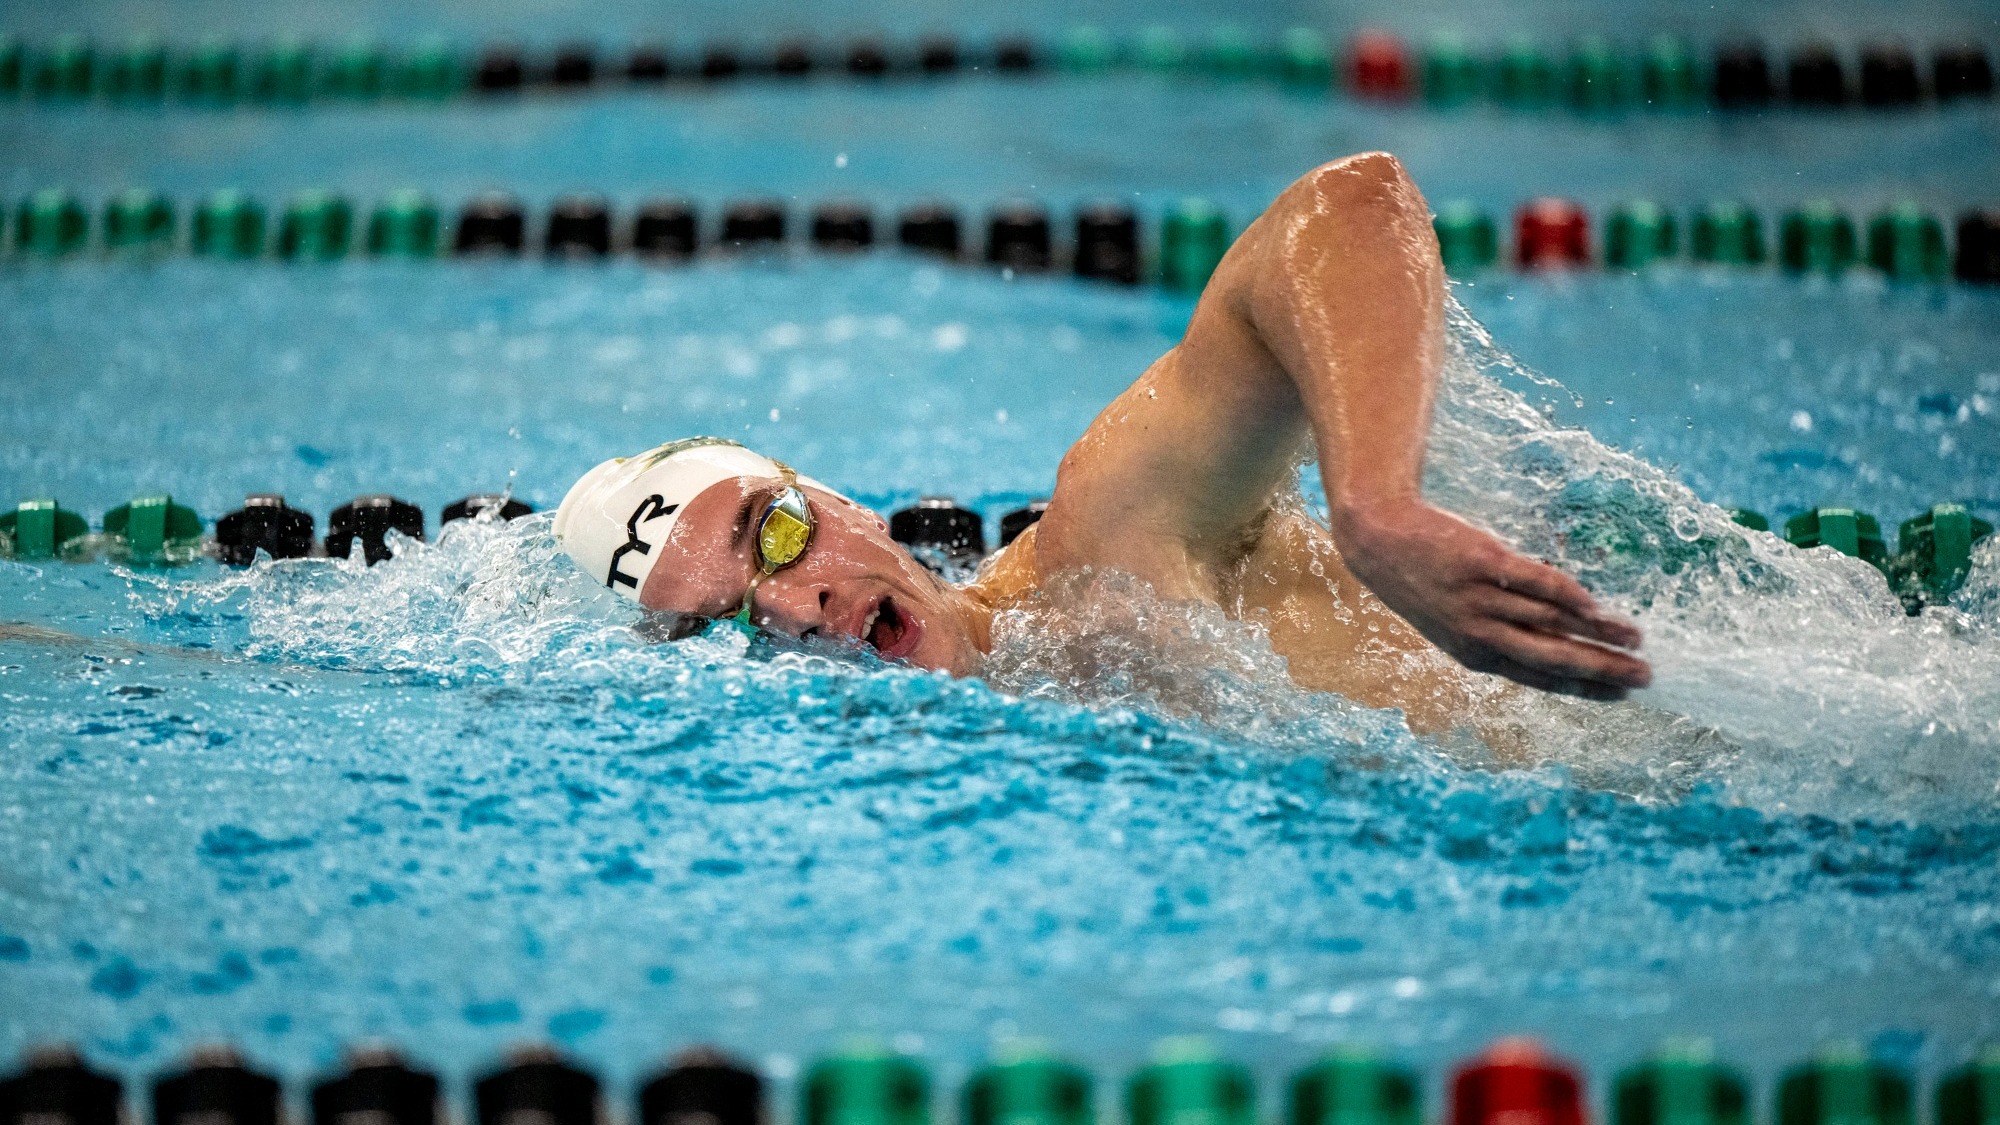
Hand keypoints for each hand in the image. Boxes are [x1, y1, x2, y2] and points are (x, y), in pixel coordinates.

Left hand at [1333, 501, 1650, 699]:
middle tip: (1645, 677)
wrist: (1380, 539)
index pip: (1541, 679)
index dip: (1585, 689)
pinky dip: (1569, 595)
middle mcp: (1480, 633)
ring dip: (1599, 631)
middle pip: (1554, 657)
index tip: (1622, 695)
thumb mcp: (1455, 625)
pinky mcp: (1485, 563)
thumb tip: (1558, 644)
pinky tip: (1595, 605)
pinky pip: (1536, 582)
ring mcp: (1482, 599)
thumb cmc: (1425, 584)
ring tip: (1635, 636)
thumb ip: (1499, 638)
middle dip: (1603, 670)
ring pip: (1552, 621)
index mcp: (1476, 656)